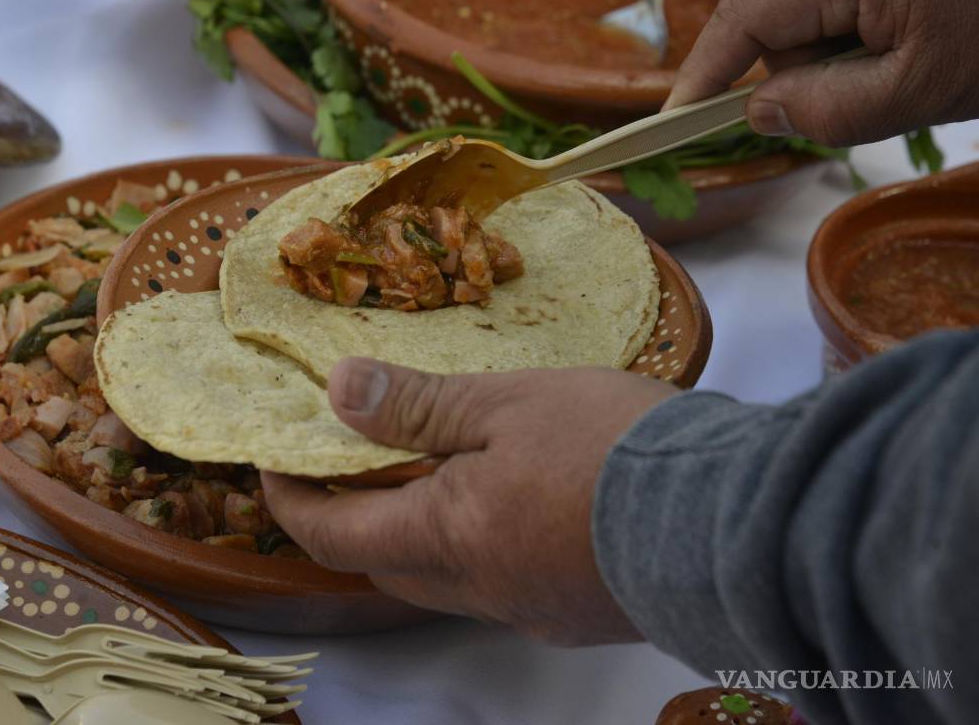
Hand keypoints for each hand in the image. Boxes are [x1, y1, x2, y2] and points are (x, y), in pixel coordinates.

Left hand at [262, 357, 677, 645]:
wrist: (733, 517)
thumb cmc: (612, 449)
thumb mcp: (506, 404)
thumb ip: (418, 405)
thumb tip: (339, 392)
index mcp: (445, 539)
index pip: (332, 534)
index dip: (290, 497)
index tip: (274, 456)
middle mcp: (479, 591)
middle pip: (384, 562)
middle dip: (352, 514)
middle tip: (350, 455)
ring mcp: (532, 611)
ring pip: (445, 576)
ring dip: (422, 526)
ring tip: (435, 464)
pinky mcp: (578, 614)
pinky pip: (503, 581)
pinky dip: (481, 540)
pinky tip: (516, 497)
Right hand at [665, 0, 978, 145]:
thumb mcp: (917, 90)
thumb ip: (824, 111)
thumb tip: (758, 110)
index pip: (742, 17)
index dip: (701, 74)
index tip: (673, 122)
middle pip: (773, 19)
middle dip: (802, 68)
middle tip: (873, 92)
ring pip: (805, 11)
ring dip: (839, 51)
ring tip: (911, 55)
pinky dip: (858, 29)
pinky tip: (911, 33)